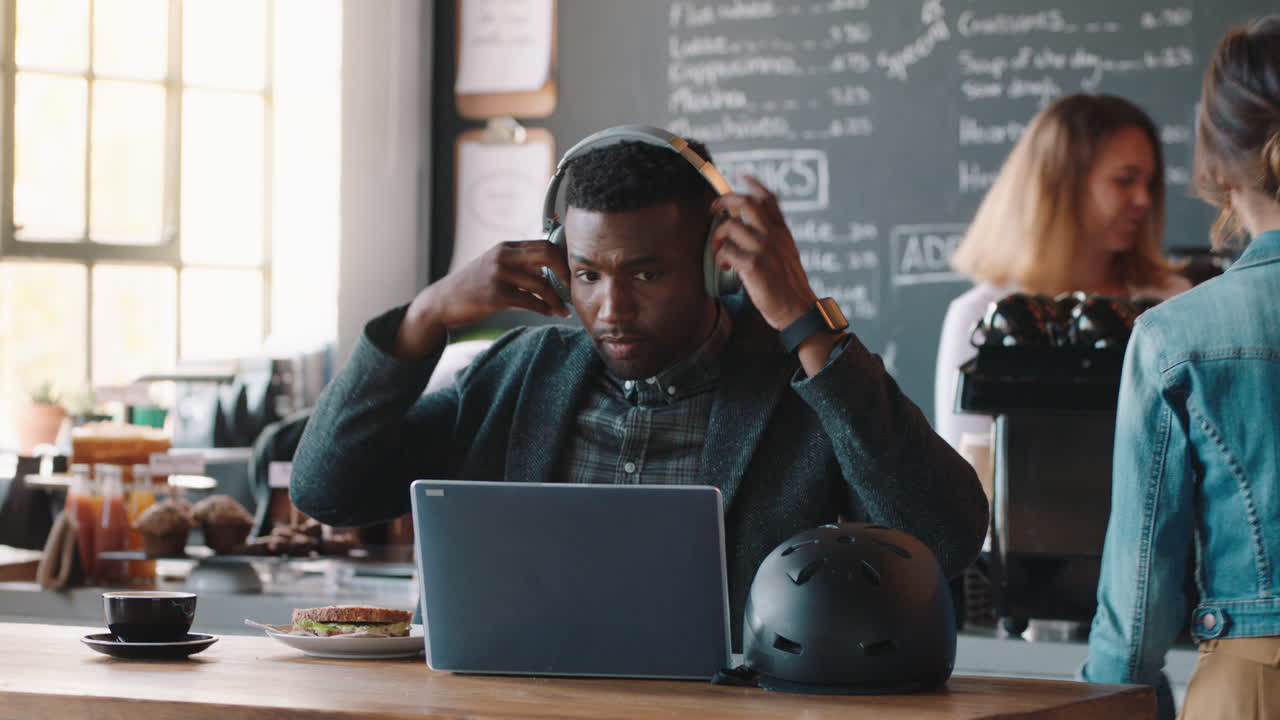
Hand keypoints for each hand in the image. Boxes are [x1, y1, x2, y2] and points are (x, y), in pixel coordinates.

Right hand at [393, 240, 570, 357]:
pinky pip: (530, 301)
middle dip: (566, 273)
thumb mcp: (495, 267)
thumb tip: (550, 271)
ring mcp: (498, 274)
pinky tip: (550, 313)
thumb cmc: (473, 288)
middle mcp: (503, 255)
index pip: (545, 244)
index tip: (572, 275)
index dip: (564, 259)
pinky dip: (544, 308)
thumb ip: (520, 265)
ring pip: (541, 283)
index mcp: (506, 247)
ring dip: (557, 299)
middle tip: (572, 289)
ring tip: (563, 309)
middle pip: (547, 254)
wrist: (443, 302)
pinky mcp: (495, 295)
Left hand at [710, 175, 816, 331]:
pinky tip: (725, 266)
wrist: (798, 309)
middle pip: (747, 203)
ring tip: (717, 247)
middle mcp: (773, 235)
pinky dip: (720, 256)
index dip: (755, 184)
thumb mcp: (787, 255)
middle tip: (714, 209)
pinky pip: (726, 250)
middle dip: (725, 201)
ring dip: (718, 234)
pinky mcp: (753, 265)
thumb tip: (751, 232)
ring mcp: (763, 248)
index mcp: (782, 232)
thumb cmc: (790, 286)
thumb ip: (773, 240)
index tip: (742, 175)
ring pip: (731, 225)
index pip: (770, 199)